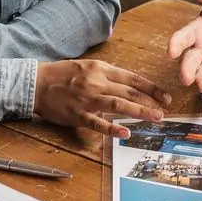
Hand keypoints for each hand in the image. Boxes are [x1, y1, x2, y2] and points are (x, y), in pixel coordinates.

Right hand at [34, 59, 170, 138]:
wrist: (36, 83)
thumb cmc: (62, 74)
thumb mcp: (87, 66)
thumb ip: (106, 75)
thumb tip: (128, 85)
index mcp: (100, 69)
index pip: (132, 79)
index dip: (150, 88)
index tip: (164, 96)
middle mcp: (97, 82)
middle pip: (129, 92)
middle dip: (150, 101)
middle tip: (165, 110)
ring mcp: (87, 99)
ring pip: (119, 105)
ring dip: (139, 112)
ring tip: (154, 118)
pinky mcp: (77, 114)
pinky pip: (97, 123)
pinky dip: (112, 128)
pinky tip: (126, 133)